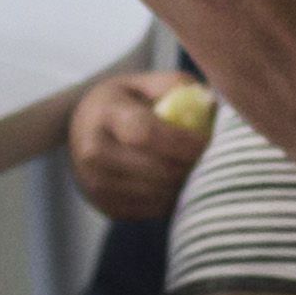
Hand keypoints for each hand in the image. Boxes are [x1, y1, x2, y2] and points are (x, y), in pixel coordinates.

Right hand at [64, 70, 217, 221]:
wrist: (84, 129)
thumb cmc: (127, 102)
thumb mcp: (146, 84)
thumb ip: (177, 88)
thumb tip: (211, 103)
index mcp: (105, 113)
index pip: (145, 133)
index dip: (183, 142)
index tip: (208, 141)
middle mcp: (93, 151)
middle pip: (156, 169)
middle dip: (191, 166)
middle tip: (212, 159)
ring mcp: (96, 183)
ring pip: (158, 194)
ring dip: (185, 185)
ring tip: (197, 169)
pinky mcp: (105, 206)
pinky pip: (153, 210)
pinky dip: (173, 200)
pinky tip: (178, 183)